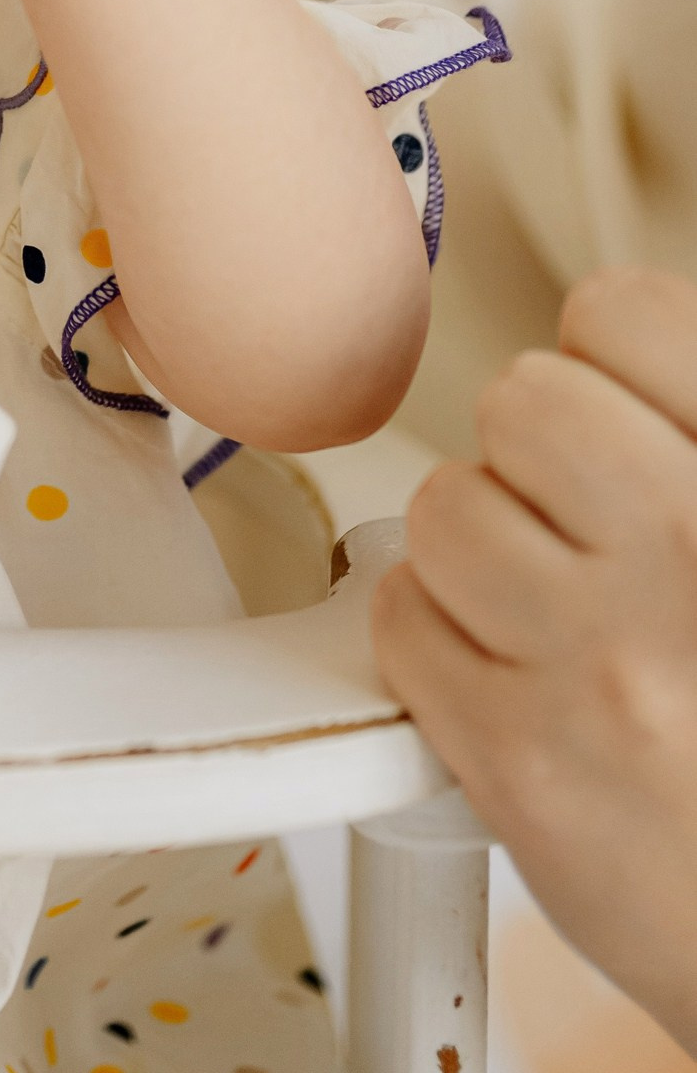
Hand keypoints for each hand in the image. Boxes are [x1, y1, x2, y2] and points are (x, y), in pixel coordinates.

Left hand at [374, 267, 696, 1055]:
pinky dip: (442, 642)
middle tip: (588, 528)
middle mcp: (692, 553)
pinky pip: (406, 620)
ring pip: (448, 508)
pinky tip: (514, 677)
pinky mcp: (522, 759)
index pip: (625, 313)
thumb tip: (612, 332)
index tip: (627, 413)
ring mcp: (605, 662)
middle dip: (539, 457)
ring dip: (483, 553)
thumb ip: (691, 436)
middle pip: (523, 403)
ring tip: (555, 612)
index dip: (611, 358)